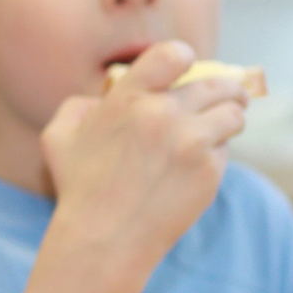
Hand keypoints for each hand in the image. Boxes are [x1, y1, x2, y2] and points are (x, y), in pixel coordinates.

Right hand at [38, 40, 249, 278]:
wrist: (104, 238)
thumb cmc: (80, 188)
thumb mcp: (59, 137)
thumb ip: (80, 105)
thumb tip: (104, 96)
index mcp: (128, 97)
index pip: (174, 54)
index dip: (185, 57)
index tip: (189, 66)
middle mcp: (164, 113)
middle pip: (217, 83)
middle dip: (228, 88)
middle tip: (231, 95)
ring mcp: (191, 142)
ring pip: (233, 113)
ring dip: (231, 115)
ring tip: (227, 122)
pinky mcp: (209, 171)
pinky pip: (226, 149)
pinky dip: (218, 152)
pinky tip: (199, 163)